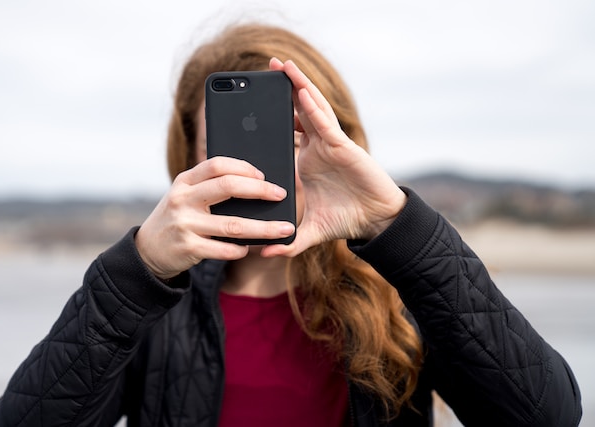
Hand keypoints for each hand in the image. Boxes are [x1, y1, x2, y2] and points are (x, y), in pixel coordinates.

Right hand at [135, 157, 294, 278]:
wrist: (148, 250)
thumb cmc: (178, 218)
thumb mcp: (185, 196)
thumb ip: (210, 187)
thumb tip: (256, 184)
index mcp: (184, 181)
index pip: (216, 164)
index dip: (243, 167)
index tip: (264, 175)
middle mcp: (183, 199)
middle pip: (227, 187)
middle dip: (260, 191)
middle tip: (280, 194)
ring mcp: (185, 224)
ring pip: (233, 225)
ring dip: (263, 228)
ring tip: (284, 229)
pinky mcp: (188, 248)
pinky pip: (224, 250)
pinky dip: (241, 249)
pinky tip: (251, 248)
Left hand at [262, 58, 406, 257]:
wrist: (375, 222)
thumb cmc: (347, 220)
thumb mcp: (310, 232)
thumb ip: (288, 241)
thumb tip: (265, 253)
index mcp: (307, 159)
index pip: (286, 131)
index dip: (273, 115)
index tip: (252, 103)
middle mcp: (318, 146)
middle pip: (298, 110)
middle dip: (284, 89)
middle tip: (267, 68)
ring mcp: (331, 144)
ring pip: (312, 109)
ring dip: (298, 86)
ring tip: (283, 65)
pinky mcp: (344, 147)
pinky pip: (326, 124)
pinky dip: (313, 107)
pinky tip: (301, 91)